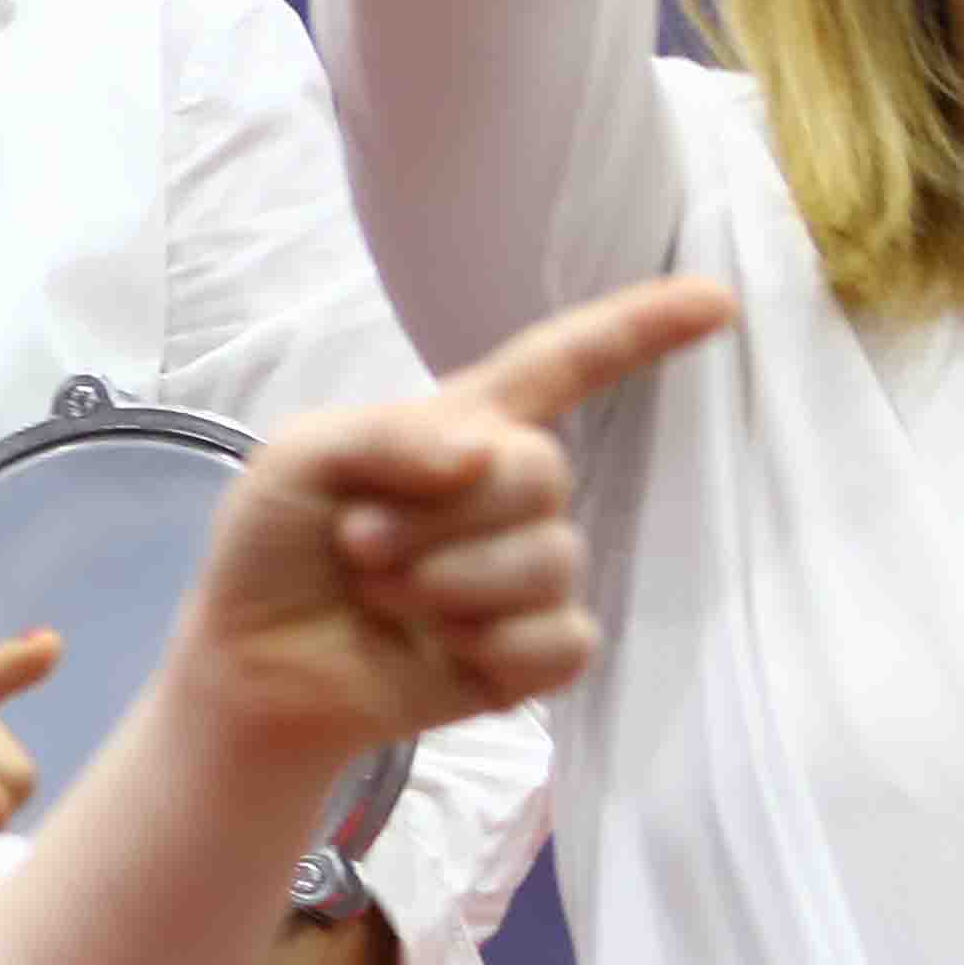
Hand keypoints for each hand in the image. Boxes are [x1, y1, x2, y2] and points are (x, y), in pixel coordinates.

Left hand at [163, 274, 721, 776]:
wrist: (248, 664)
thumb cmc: (272, 550)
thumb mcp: (299, 458)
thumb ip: (386, 434)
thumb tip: (482, 454)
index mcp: (465, 430)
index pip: (564, 366)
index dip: (640, 329)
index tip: (715, 300)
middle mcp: (509, 495)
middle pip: (540, 473)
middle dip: (437, 515)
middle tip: (358, 543)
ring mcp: (527, 574)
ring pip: (546, 562)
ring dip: (441, 585)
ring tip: (378, 595)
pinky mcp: (532, 653)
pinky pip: (561, 642)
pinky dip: (487, 647)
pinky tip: (439, 650)